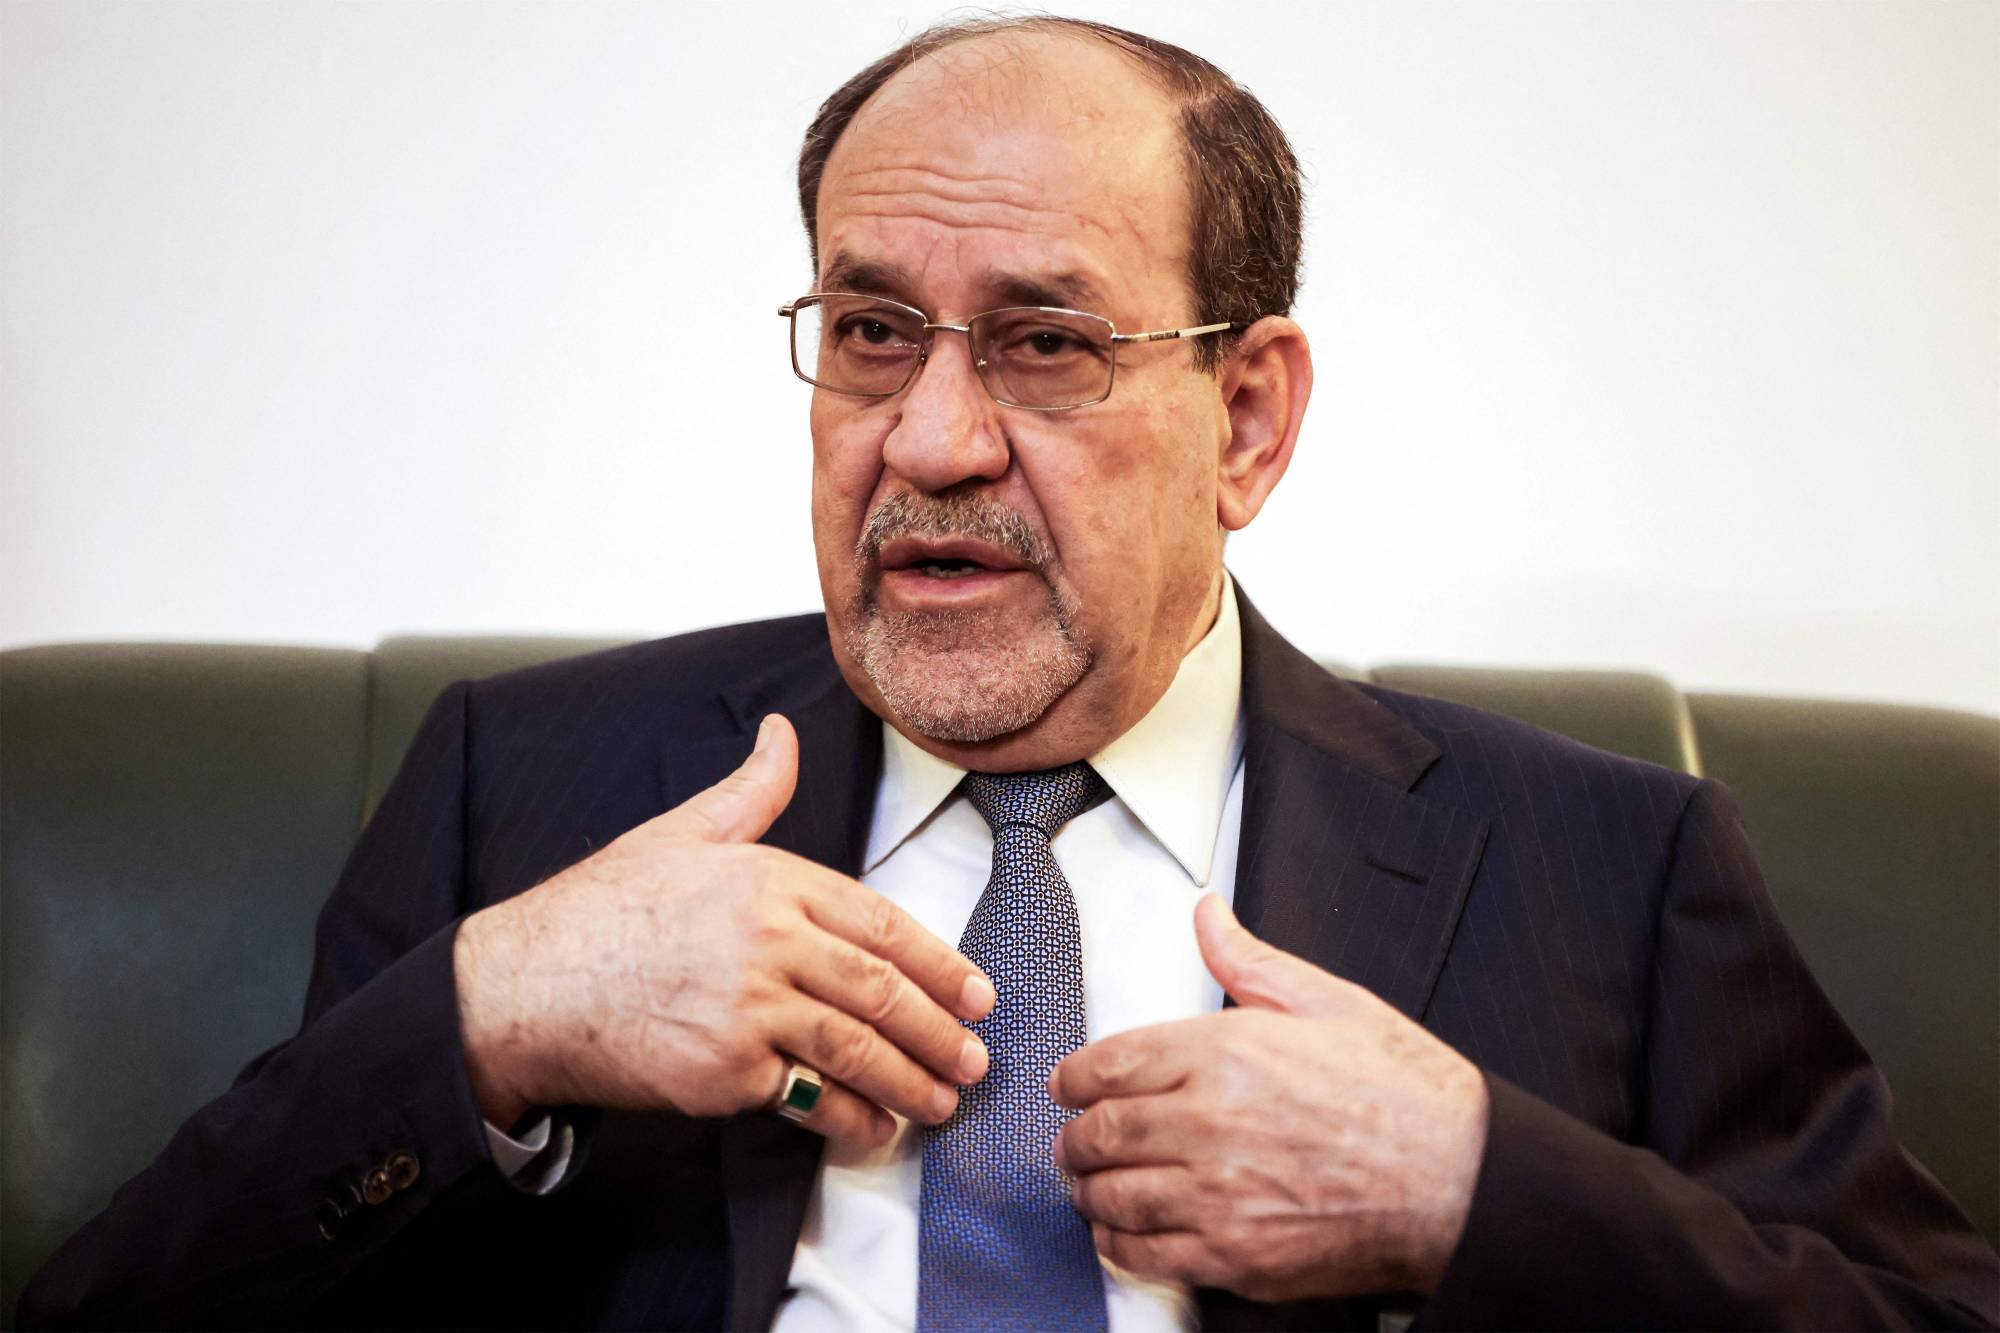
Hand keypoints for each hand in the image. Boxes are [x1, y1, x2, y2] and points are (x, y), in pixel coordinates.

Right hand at [453, 714, 993, 1146]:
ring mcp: (749, 1008)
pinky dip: (850, 1119)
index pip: (881, 922)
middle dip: (940, 1031)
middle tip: (974, 1057)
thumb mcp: (680, 833)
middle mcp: (769, 940)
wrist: (522, 987)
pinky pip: (809, 1099)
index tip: (976, 993)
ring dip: (912, 1080)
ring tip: (942, 1100)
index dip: (939, 963)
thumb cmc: (598, 913)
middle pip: (881, 990)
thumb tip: (781, 735)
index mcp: (770, 878)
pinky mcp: (725, 1070)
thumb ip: (750, 791)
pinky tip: (875, 1129)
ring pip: (857, 1048)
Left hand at [1050, 894, 1487, 1301]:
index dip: (1076, 1077)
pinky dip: (1120, 1244)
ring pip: (1113, 1195)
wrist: (1465, 1182)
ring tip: (1090, 1184)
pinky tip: (1123, 1232)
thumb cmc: (1407, 1094)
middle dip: (1075, 1136)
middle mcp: (1211, 1122)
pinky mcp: (1236, 1255)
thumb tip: (1208, 915)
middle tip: (1073, 1139)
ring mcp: (1219, 1195)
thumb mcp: (1329, 1002)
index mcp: (1227, 1052)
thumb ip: (1249, 961)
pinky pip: (1146, 1254)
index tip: (1069, 1085)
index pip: (1111, 1063)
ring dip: (1089, 1190)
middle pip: (1100, 1131)